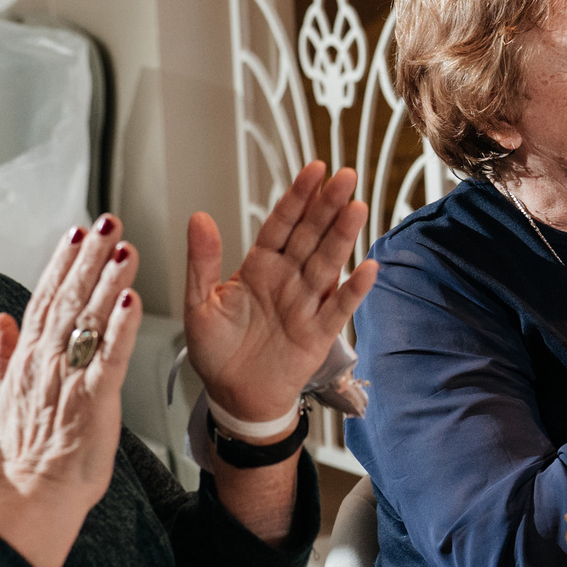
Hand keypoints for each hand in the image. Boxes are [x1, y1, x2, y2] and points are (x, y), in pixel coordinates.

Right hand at [0, 219, 143, 525]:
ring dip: (109, 280)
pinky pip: (111, 356)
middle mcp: (47, 360)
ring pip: (92, 319)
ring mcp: (70, 377)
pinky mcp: (95, 399)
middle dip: (91, 256)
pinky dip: (122, 327)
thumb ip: (1, 353)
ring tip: (125, 246)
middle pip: (70, 297)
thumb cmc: (25, 452)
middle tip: (109, 221)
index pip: (46, 298)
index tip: (76, 233)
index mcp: (29, 358)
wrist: (32, 496)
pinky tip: (133, 299)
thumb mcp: (2, 396)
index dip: (62, 263)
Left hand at [184, 161, 376, 423]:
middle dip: (327, 206)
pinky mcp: (319, 333)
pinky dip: (354, 289)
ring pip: (328, 263)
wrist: (233, 397)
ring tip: (356, 208)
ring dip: (343, 237)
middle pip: (311, 236)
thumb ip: (202, 261)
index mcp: (260, 267)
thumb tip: (199, 217)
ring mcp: (306, 303)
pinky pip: (339, 308)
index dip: (298, 197)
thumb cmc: (216, 351)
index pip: (282, 224)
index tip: (313, 170)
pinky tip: (367, 268)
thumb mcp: (199, 303)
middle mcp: (288, 279)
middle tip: (345, 176)